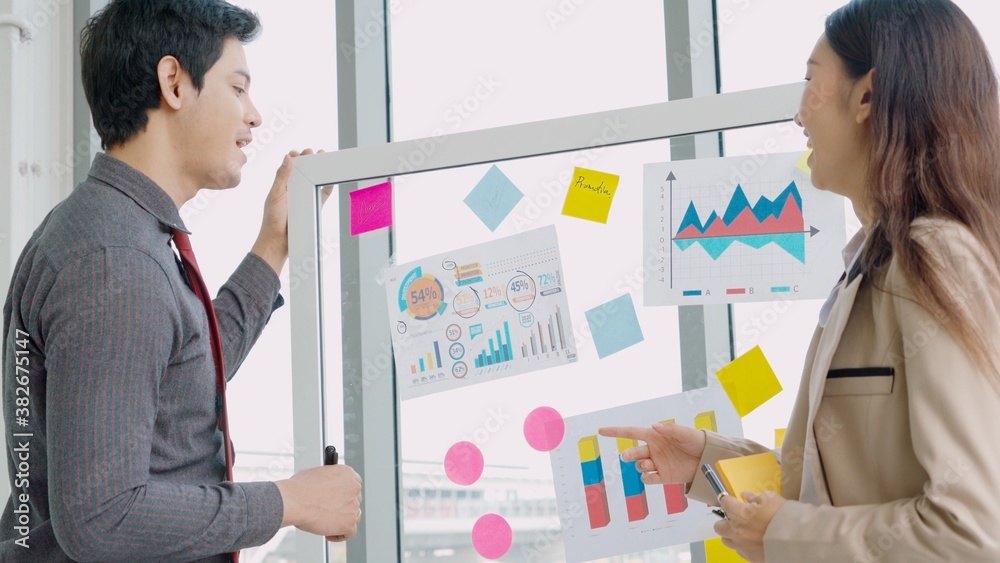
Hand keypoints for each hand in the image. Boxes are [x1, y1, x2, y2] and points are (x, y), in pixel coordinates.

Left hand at [251, 149, 331, 274]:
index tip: (299, 152)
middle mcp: (293, 190)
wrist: (279, 241)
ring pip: (313, 181)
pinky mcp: (314, 207)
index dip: (294, 158)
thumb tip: (287, 158)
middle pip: (303, 172)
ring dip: (319, 171)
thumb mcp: (275, 194)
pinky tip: (331, 179)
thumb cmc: (272, 219)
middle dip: (309, 161)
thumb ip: (281, 176)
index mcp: (282, 185)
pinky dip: (328, 187)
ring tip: (324, 160)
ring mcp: (304, 198)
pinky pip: (323, 195)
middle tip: (314, 153)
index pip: (289, 167)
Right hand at [275, 464, 362, 541]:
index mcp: (347, 473)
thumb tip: (323, 486)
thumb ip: (327, 480)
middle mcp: (354, 488)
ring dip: (342, 520)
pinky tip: (328, 534)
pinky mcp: (349, 523)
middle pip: (354, 501)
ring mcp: (353, 506)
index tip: (337, 499)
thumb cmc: (299, 488)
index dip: (345, 494)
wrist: (294, 501)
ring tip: (326, 523)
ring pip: (353, 516)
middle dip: (342, 507)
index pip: (354, 484)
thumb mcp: (315, 474)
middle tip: (328, 512)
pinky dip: (340, 535)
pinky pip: (350, 532)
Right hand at [598, 423, 705, 485]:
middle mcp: (653, 449)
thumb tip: (654, 426)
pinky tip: (652, 475)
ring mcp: (657, 463)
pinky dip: (647, 478)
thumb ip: (669, 429)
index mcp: (655, 436)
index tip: (601, 431)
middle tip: (628, 456)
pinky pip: (649, 479)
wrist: (707, 459)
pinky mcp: (663, 476)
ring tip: (650, 465)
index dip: (615, 431)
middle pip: (634, 452)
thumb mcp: (684, 433)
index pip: (631, 432)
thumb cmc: (696, 441)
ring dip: (642, 466)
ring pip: (640, 466)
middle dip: (629, 454)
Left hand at [715, 491, 785, 561]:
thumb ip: (755, 497)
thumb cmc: (783, 515)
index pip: (724, 502)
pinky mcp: (749, 557)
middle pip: (719, 526)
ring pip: (727, 540)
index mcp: (740, 513)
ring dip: (732, 535)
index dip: (727, 500)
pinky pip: (739, 551)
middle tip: (736, 519)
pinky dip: (743, 546)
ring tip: (744, 532)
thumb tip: (745, 496)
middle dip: (725, 521)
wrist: (796, 539)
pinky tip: (753, 542)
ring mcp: (742, 546)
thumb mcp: (770, 498)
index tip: (730, 500)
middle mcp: (736, 530)